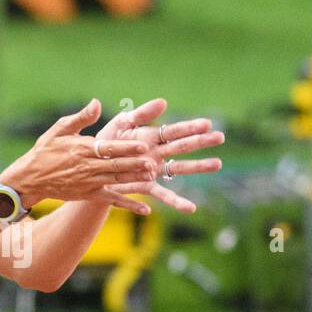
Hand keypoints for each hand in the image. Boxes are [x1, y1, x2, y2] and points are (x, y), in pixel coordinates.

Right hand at [0, 99, 158, 212]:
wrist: (30, 179)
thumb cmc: (45, 150)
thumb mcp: (59, 129)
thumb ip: (81, 117)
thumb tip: (97, 103)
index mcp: (82, 149)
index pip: (108, 148)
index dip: (126, 147)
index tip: (142, 145)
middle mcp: (87, 167)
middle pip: (116, 165)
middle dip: (135, 164)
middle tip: (152, 161)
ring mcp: (89, 183)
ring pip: (117, 181)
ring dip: (135, 179)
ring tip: (152, 176)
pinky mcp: (89, 194)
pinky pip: (112, 199)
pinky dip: (129, 205)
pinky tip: (145, 209)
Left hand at [93, 98, 223, 212]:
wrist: (91, 165)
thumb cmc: (107, 141)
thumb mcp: (122, 123)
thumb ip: (141, 114)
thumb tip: (164, 102)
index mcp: (152, 137)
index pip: (175, 131)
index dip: (190, 127)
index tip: (207, 123)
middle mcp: (157, 153)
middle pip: (183, 147)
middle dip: (201, 142)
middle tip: (221, 137)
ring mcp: (153, 170)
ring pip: (180, 168)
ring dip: (198, 167)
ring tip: (218, 164)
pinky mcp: (146, 186)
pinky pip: (163, 195)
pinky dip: (176, 202)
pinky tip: (191, 209)